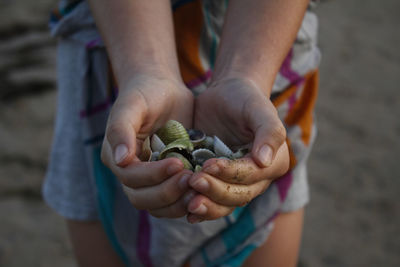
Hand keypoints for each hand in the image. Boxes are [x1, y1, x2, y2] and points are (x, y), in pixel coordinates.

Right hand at [101, 74, 194, 217]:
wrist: (164, 90)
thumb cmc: (145, 92)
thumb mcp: (131, 105)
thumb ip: (121, 130)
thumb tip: (120, 160)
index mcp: (116, 157)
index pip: (131, 178)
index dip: (154, 175)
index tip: (178, 163)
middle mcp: (130, 173)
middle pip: (142, 198)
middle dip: (167, 192)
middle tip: (190, 179)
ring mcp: (149, 179)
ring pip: (158, 206)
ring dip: (178, 202)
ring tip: (198, 188)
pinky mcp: (167, 180)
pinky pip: (174, 200)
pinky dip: (186, 200)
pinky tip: (202, 190)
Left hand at [187, 77, 288, 222]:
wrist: (225, 95)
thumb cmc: (244, 98)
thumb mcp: (258, 108)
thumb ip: (268, 131)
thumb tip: (264, 161)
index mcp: (273, 163)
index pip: (251, 175)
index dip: (230, 173)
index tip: (208, 165)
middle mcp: (258, 178)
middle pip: (238, 195)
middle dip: (215, 191)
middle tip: (194, 181)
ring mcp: (236, 183)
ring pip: (225, 204)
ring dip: (207, 206)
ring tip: (188, 203)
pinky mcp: (218, 182)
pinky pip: (212, 201)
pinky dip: (200, 209)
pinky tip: (186, 211)